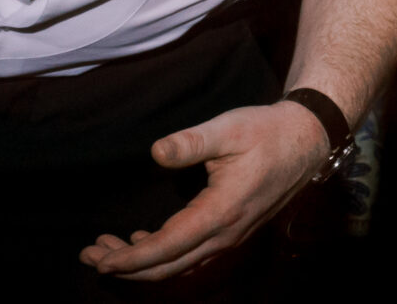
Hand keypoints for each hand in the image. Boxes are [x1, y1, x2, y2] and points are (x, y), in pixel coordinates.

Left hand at [80, 99, 328, 281]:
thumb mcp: (228, 129)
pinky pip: (191, 257)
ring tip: (107, 249)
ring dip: (142, 264)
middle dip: (125, 267)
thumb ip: (191, 142)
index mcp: (220, 212)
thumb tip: (156, 153)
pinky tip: (143, 241)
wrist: (307, 139)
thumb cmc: (267, 131)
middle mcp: (225, 233)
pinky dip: (163, 257)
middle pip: (167, 267)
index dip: (129, 258)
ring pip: (179, 265)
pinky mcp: (231, 231)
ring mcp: (230, 236)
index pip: (166, 248)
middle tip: (89, 256)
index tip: (99, 258)